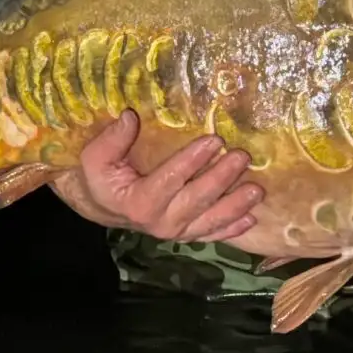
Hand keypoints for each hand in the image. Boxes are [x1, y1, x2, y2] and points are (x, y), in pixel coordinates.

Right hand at [50, 109, 263, 242]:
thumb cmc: (102, 177)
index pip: (168, 181)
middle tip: (241, 157)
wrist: (105, 207)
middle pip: (195, 201)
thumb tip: (129, 116)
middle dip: (221, 179)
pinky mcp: (187, 235)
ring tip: (256, 190)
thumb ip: (111, 140)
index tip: (213, 141)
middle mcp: (159, 223)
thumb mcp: (96, 158)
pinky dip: (232, 229)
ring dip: (235, 206)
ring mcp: (176, 232)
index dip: (191, 161)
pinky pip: (212, 235)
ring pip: (209, 221)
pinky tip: (251, 219)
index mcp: (137, 203)